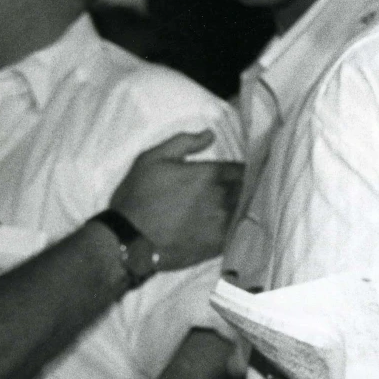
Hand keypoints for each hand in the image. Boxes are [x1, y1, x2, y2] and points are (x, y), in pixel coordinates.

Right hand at [110, 131, 242, 269]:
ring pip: (247, 210)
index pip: (244, 168)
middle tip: (245, 188)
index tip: (243, 171)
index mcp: (210, 174)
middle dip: (248, 187)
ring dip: (245, 206)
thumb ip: (184, 142)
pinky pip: (239, 231)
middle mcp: (223, 197)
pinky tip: (235, 225)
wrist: (129, 241)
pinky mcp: (219, 244)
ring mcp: (224, 222)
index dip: (246, 169)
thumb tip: (210, 134)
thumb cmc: (137, 197)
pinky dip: (240, 226)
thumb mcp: (152, 159)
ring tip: (242, 205)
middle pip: (250, 189)